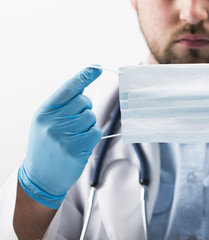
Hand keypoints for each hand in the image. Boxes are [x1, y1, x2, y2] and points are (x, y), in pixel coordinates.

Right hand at [18, 66, 102, 208]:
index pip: (67, 89)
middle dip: (85, 110)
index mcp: (45, 112)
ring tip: (75, 137)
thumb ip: (61, 107)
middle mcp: (53, 121)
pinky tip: (81, 145)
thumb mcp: (45, 122)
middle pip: (84, 102)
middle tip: (74, 124)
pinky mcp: (76, 148)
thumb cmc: (46, 146)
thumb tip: (83, 92)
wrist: (40, 176)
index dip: (83, 76)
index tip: (96, 67)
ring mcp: (64, 135)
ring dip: (88, 126)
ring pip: (91, 117)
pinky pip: (96, 132)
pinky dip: (92, 136)